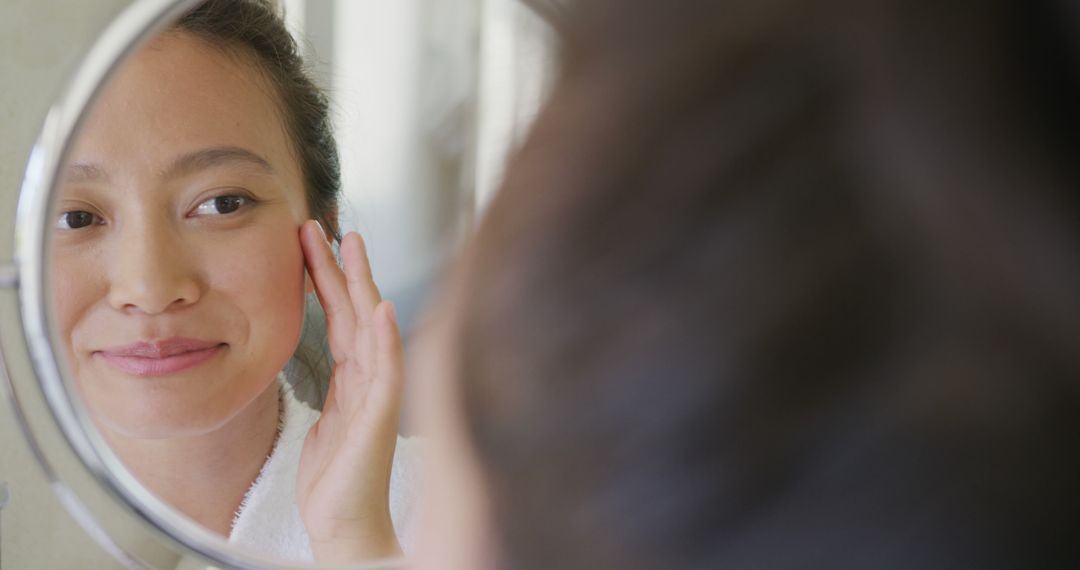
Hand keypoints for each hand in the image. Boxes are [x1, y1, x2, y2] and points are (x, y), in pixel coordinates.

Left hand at [295, 220, 404, 562]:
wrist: (344, 524)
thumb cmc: (336, 482)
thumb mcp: (325, 425)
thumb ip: (331, 392)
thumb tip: (327, 367)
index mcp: (352, 379)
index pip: (339, 317)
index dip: (325, 279)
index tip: (308, 243)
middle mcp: (369, 379)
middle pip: (354, 310)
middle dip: (340, 266)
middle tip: (321, 225)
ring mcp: (378, 394)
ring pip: (370, 327)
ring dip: (362, 284)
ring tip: (351, 245)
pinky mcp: (381, 416)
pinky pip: (386, 370)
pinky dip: (386, 338)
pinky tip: (383, 308)